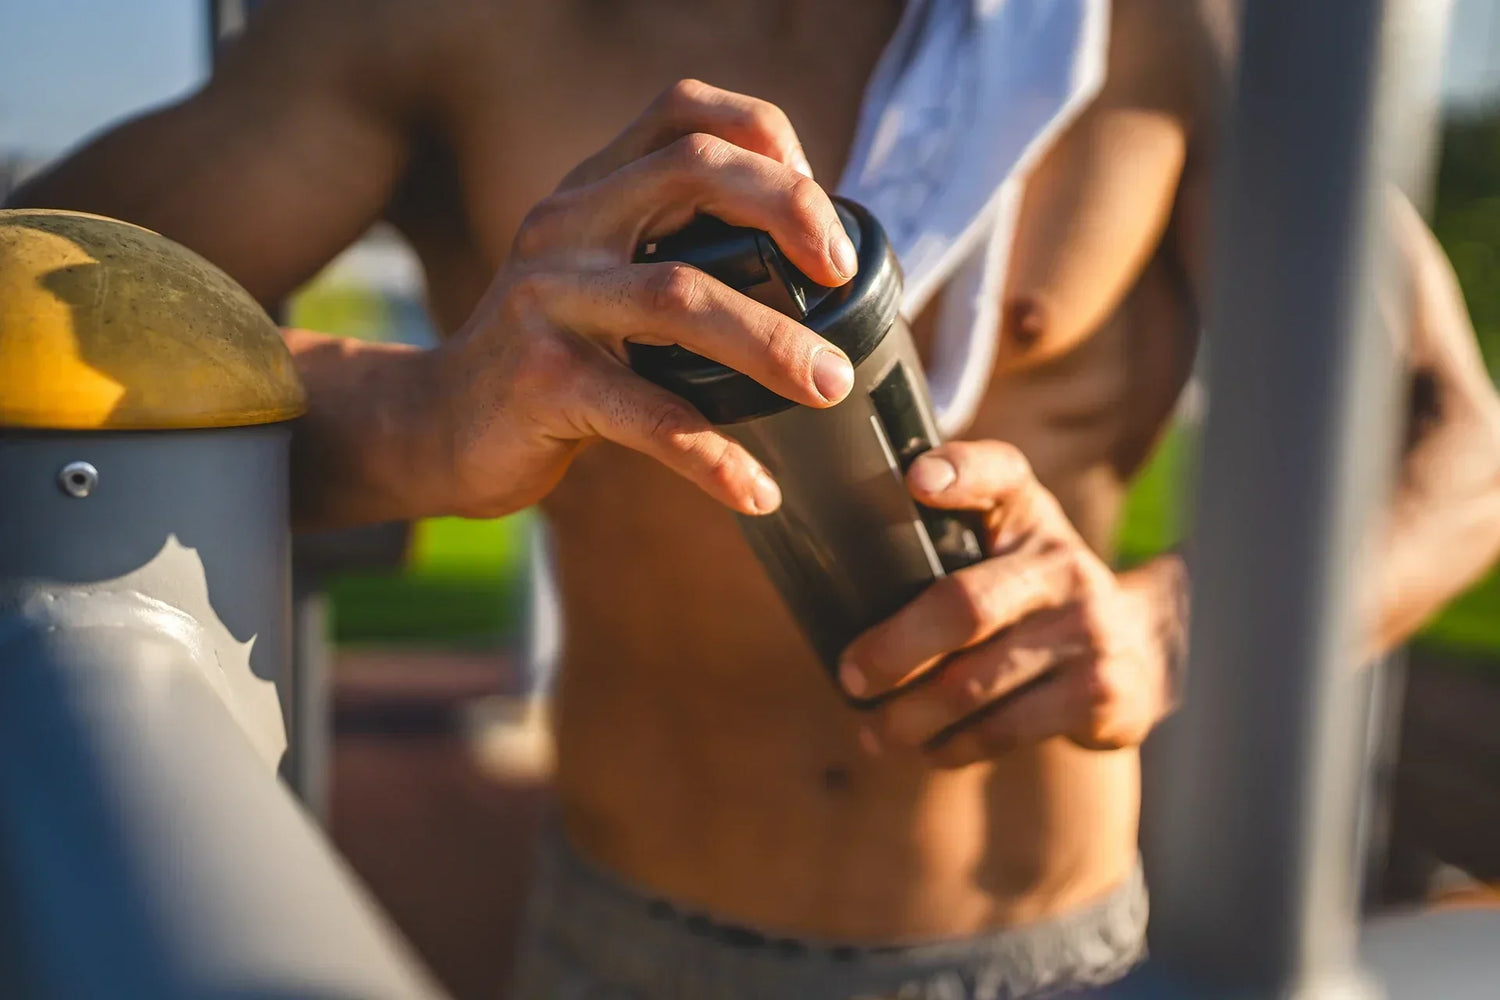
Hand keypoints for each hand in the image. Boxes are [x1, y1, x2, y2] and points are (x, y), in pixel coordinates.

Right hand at [431, 80, 857, 517]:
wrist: (437, 425)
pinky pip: (649, 416)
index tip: (818, 207)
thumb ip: (669, 251)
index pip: (682, 112)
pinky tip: (757, 489)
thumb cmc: (547, 357)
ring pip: (680, 297)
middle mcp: (565, 226)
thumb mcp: (596, 277)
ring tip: (828, 384)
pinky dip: (714, 456)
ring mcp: (547, 300)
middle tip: (841, 274)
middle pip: (692, 171)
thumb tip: (808, 268)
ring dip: (771, 341)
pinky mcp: (541, 382)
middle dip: (788, 210)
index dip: (764, 136)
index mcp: (591, 192)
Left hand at [838, 441, 1187, 767]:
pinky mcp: (1101, 691)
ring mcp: (1087, 628)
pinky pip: (1006, 727)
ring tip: (874, 733)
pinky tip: (930, 749)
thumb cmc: (1030, 591)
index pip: (998, 471)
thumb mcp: (1000, 543)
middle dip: (893, 650)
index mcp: (1027, 512)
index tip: (915, 482)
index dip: (959, 470)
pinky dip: (955, 745)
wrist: (1137, 648)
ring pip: (975, 682)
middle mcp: (1063, 561)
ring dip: (911, 716)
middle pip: (963, 606)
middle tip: (851, 678)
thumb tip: (830, 565)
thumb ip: (937, 533)